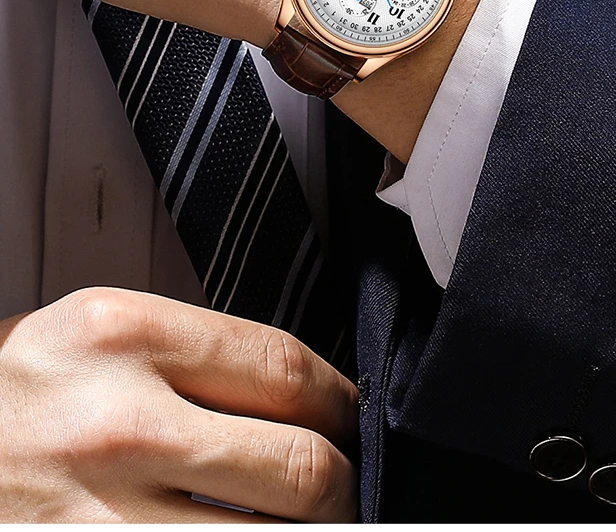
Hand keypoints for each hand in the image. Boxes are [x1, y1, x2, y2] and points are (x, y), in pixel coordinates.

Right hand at [0, 287, 357, 521]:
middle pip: (299, 468)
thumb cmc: (16, 392)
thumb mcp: (100, 334)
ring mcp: (101, 520)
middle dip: (340, 484)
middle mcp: (120, 426)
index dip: (342, 402)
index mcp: (127, 336)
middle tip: (339, 484)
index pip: (287, 370)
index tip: (350, 418)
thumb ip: (194, 355)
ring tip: (295, 521)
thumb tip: (297, 396)